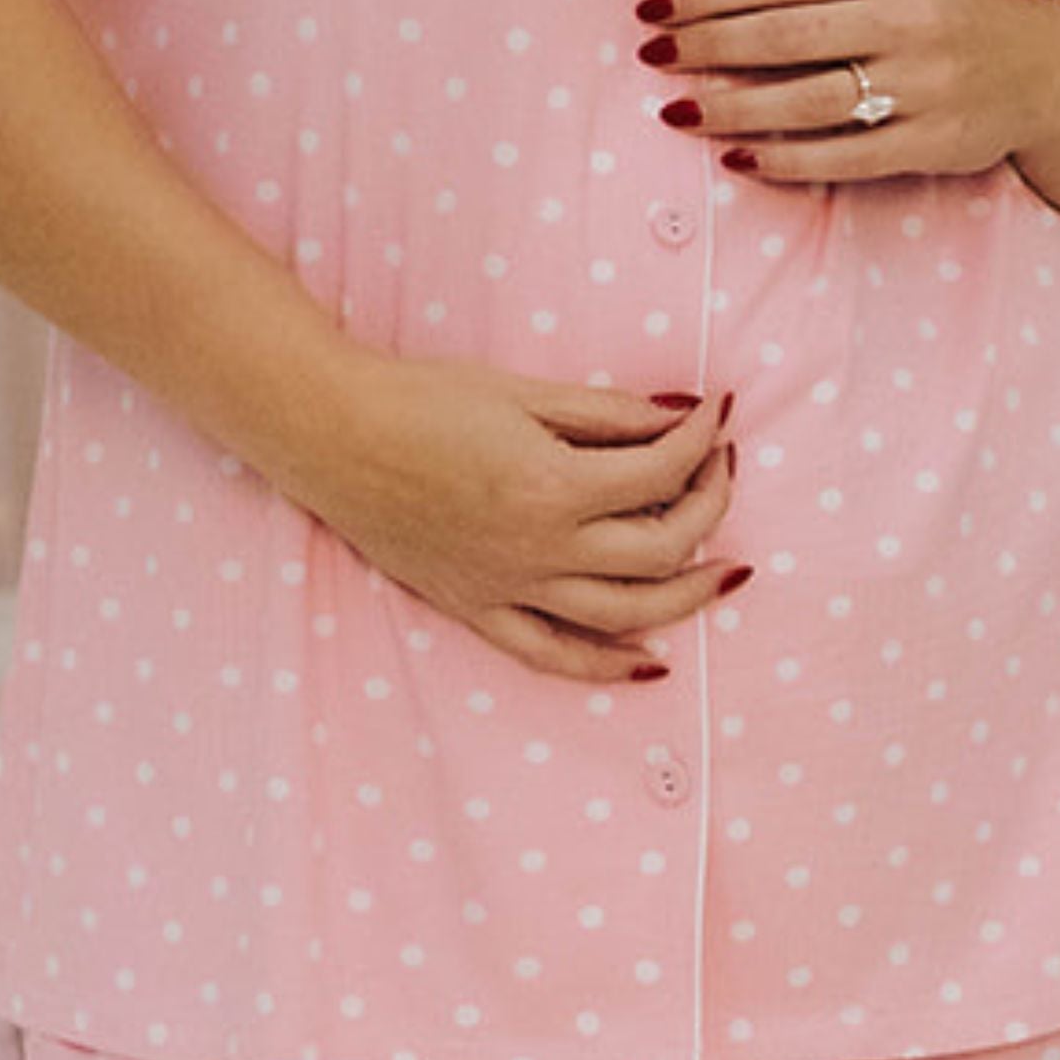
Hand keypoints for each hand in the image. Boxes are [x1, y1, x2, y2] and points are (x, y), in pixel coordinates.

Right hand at [305, 355, 743, 686]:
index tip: (718, 413)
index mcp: (554, 487)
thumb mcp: (523, 392)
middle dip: (710, 506)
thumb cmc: (422, 400)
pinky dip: (607, 667)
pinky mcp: (477, 608)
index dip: (703, 440)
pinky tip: (652, 663)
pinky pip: (553, 655)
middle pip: (662, 548)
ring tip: (726, 572)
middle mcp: (540, 550)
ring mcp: (509, 588)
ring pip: (626, 615)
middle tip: (721, 470)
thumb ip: (606, 413)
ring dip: (688, 596)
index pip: (662, 474)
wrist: (333, 433)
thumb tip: (679, 418)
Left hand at [640, 0, 1052, 181]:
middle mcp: (906, 24)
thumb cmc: (949, 13)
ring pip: (807, 101)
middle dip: (708, 48)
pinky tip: (738, 157)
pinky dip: (785, 160)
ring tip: (678, 111)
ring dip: (733, 108)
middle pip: (785, 38)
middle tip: (655, 56)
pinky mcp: (931, 143)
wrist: (1047, 68)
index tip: (658, 6)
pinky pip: (844, 157)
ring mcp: (921, 87)